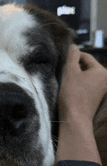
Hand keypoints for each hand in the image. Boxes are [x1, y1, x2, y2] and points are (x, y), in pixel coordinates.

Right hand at [56, 44, 106, 163]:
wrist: (75, 119)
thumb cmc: (72, 95)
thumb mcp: (70, 71)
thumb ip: (72, 56)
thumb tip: (73, 46)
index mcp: (102, 71)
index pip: (86, 57)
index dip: (73, 57)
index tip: (62, 61)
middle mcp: (105, 80)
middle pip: (86, 66)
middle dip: (74, 67)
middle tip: (62, 72)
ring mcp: (101, 90)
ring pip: (85, 76)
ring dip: (75, 76)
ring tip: (65, 81)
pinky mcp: (95, 98)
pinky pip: (86, 85)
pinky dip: (77, 85)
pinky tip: (69, 89)